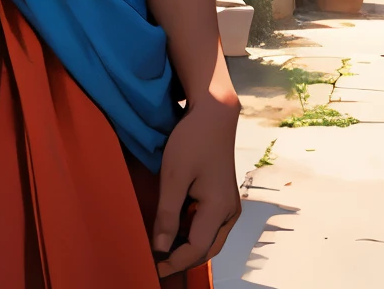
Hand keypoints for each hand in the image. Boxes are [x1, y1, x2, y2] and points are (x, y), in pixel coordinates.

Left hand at [152, 96, 239, 276]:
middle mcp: (230, 213)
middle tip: (157, 263)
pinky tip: (174, 229)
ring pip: (209, 239)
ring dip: (188, 247)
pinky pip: (209, 226)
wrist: (214, 115)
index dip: (174, 261)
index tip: (153, 267)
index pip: (196, 248)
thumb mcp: (174, 176)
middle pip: (206, 249)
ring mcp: (230, 206)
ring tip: (162, 248)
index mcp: (219, 209)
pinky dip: (193, 233)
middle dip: (182, 259)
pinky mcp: (225, 199)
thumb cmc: (192, 141)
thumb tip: (161, 247)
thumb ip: (168, 214)